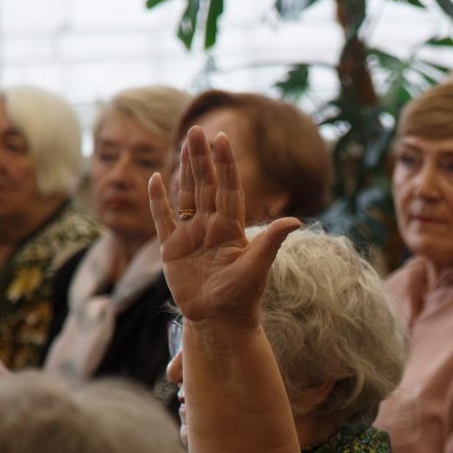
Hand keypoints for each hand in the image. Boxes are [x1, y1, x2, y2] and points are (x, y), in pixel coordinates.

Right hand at [149, 125, 302, 325]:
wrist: (219, 322)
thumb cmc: (242, 297)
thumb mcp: (257, 267)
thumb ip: (271, 241)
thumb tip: (294, 220)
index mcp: (231, 228)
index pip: (229, 189)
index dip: (226, 164)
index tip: (223, 138)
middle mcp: (211, 227)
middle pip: (205, 186)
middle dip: (201, 159)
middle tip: (197, 130)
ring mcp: (190, 236)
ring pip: (186, 196)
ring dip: (184, 171)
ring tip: (184, 144)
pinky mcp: (171, 250)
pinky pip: (163, 219)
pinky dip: (158, 201)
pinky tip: (157, 179)